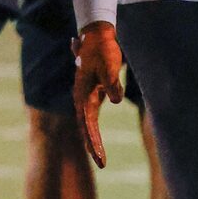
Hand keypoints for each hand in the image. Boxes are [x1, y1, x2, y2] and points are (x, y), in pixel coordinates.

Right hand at [73, 22, 123, 167]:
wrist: (96, 33)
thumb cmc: (103, 49)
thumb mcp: (110, 64)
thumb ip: (112, 82)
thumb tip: (116, 100)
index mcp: (82, 93)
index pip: (88, 123)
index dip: (94, 141)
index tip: (101, 159)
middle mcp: (81, 97)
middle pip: (86, 126)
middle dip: (93, 146)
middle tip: (102, 165)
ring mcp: (86, 95)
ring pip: (88, 123)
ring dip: (93, 140)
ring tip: (100, 158)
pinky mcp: (92, 93)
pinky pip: (91, 117)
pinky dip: (93, 131)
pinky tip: (96, 145)